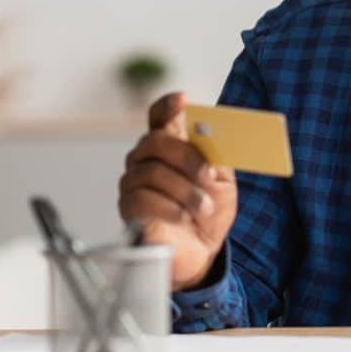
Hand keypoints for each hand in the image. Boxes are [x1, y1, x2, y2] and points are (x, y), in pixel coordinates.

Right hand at [118, 92, 237, 290]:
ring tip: (203, 207)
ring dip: (185, 191)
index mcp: (171, 145)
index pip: (160, 116)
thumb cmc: (209, 210)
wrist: (202, 250)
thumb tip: (211, 136)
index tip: (182, 101)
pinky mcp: (128, 208)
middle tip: (208, 176)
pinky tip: (182, 217)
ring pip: (151, 171)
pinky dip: (168, 208)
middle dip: (187, 158)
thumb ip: (215, 156)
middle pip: (156, 140)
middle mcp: (146, 158)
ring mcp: (133, 182)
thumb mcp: (222, 180)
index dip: (167, 106)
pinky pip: (141, 199)